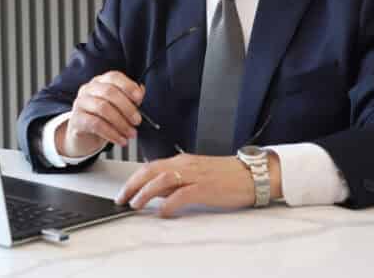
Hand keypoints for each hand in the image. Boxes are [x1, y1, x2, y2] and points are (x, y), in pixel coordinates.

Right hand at [56, 70, 143, 156]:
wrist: (85, 136)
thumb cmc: (104, 117)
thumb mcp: (118, 106)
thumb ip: (130, 99)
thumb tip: (140, 92)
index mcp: (101, 82)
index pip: (114, 77)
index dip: (128, 86)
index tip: (139, 99)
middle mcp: (89, 89)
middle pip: (109, 92)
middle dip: (127, 108)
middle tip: (137, 121)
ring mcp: (80, 103)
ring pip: (103, 108)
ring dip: (121, 123)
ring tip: (131, 133)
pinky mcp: (76, 119)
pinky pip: (96, 124)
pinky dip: (112, 134)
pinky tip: (121, 140)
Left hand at [115, 152, 281, 217]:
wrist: (252, 174)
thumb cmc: (226, 176)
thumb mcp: (196, 175)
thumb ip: (176, 182)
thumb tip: (155, 193)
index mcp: (182, 161)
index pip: (150, 167)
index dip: (133, 179)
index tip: (123, 191)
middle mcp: (185, 164)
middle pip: (151, 171)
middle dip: (132, 185)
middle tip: (121, 199)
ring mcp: (195, 175)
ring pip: (162, 180)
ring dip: (145, 193)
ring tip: (136, 205)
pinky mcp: (205, 187)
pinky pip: (182, 194)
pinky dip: (169, 203)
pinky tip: (163, 212)